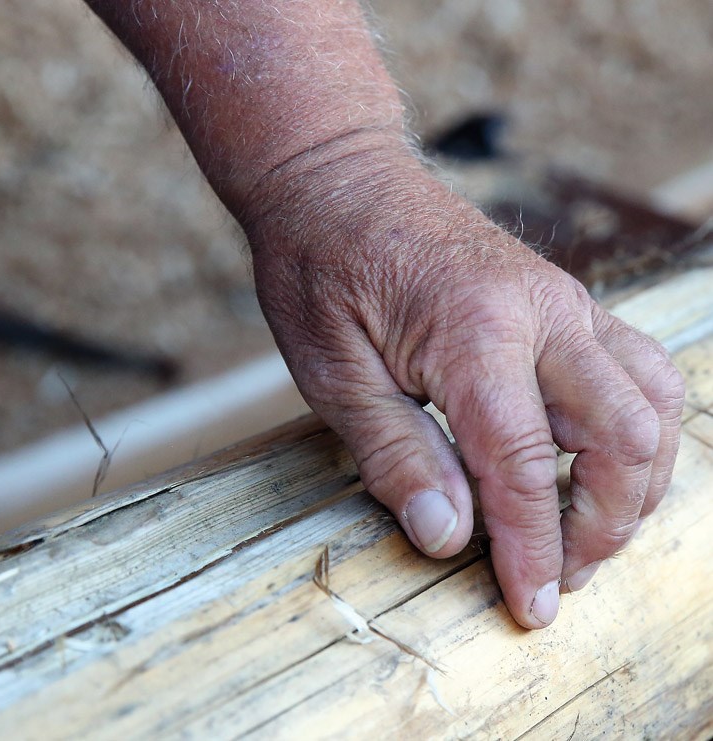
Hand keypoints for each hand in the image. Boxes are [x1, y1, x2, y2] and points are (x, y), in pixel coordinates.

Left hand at [247, 145, 684, 628]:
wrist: (336, 178)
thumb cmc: (320, 267)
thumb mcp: (331, 373)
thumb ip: (395, 456)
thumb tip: (449, 537)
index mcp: (475, 333)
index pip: (527, 469)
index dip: (534, 551)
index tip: (532, 610)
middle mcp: (542, 312)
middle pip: (624, 438)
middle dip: (605, 525)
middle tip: (559, 575)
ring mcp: (563, 300)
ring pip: (652, 401)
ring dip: (635, 479)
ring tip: (585, 526)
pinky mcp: (563, 299)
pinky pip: (633, 367)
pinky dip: (632, 428)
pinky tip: (591, 458)